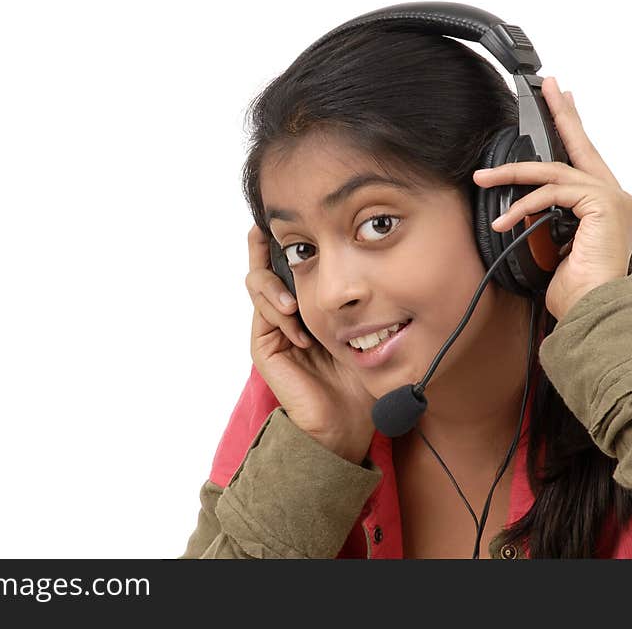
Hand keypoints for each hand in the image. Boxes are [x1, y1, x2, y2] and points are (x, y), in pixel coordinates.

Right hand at [245, 224, 376, 464]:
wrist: (348, 420)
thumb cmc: (362, 373)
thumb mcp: (366, 322)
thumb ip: (360, 294)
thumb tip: (373, 248)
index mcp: (308, 301)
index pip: (291, 258)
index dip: (288, 234)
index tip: (293, 212)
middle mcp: (286, 309)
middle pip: (266, 262)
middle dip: (267, 243)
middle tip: (268, 225)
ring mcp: (272, 326)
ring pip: (258, 283)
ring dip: (273, 285)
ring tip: (292, 301)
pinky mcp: (264, 346)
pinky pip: (262, 315)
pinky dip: (277, 314)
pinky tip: (297, 325)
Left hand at [472, 76, 631, 320]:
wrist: (594, 312)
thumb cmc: (576, 292)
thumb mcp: (550, 250)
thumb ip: (543, 224)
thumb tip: (516, 215)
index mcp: (606, 209)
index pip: (584, 163)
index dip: (571, 131)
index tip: (561, 103)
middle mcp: (617, 199)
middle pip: (581, 148)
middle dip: (562, 114)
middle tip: (549, 87)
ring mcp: (614, 200)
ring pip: (555, 172)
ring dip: (513, 173)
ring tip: (484, 177)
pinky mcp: (604, 204)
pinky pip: (552, 193)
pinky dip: (524, 204)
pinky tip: (503, 220)